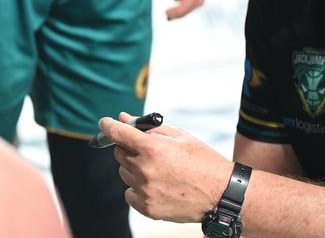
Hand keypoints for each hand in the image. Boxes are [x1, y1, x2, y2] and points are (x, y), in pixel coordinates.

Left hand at [99, 112, 232, 222]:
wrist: (219, 193)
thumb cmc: (202, 160)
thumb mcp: (181, 136)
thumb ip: (150, 127)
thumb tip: (125, 118)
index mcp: (154, 148)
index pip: (118, 133)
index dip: (108, 125)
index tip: (105, 122)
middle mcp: (145, 169)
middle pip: (119, 153)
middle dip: (128, 147)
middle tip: (147, 148)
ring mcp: (145, 191)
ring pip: (124, 173)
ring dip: (134, 167)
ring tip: (159, 169)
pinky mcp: (147, 208)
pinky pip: (129, 192)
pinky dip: (138, 187)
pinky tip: (158, 184)